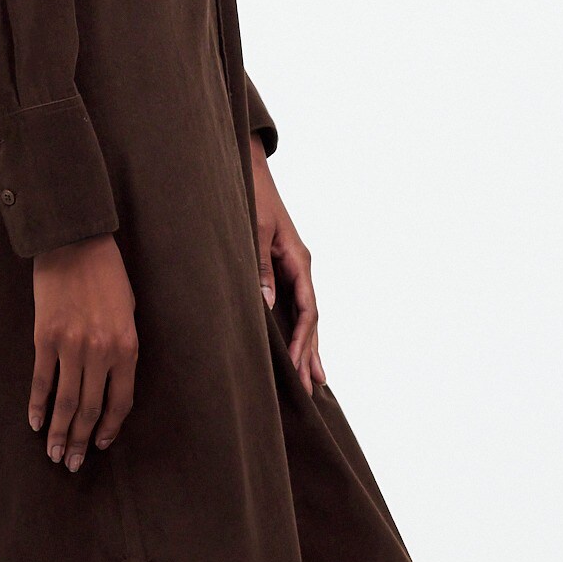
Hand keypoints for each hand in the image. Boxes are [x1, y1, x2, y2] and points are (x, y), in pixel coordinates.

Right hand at [29, 235, 138, 469]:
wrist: (75, 242)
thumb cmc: (107, 275)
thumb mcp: (128, 312)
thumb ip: (121, 347)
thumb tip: (111, 381)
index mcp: (127, 347)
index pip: (120, 402)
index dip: (110, 428)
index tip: (101, 446)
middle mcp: (100, 352)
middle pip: (91, 409)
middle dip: (81, 441)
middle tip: (72, 465)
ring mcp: (70, 346)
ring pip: (66, 402)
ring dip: (59, 433)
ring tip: (54, 455)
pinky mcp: (44, 338)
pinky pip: (41, 380)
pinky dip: (38, 404)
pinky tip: (35, 422)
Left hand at [251, 140, 325, 394]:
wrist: (248, 172)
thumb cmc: (250, 198)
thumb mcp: (254, 232)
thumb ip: (260, 267)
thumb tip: (268, 304)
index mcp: (298, 261)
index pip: (307, 309)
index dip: (303, 340)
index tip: (298, 368)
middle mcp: (300, 268)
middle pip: (311, 319)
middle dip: (310, 353)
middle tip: (312, 389)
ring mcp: (292, 269)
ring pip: (305, 315)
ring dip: (308, 347)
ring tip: (314, 380)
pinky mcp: (281, 269)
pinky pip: (294, 305)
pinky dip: (297, 330)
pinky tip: (296, 347)